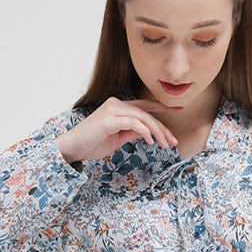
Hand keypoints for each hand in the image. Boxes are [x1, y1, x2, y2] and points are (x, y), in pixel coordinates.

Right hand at [56, 96, 181, 164]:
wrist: (73, 147)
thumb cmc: (93, 143)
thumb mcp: (118, 138)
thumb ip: (132, 132)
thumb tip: (148, 133)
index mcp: (119, 107)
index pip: (144, 106)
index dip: (162, 108)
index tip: (178, 111)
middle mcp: (116, 104)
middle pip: (147, 113)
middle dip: (163, 127)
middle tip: (174, 141)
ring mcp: (112, 110)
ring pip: (143, 117)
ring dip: (157, 132)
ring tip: (165, 145)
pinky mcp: (109, 119)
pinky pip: (133, 123)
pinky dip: (144, 132)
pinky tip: (150, 142)